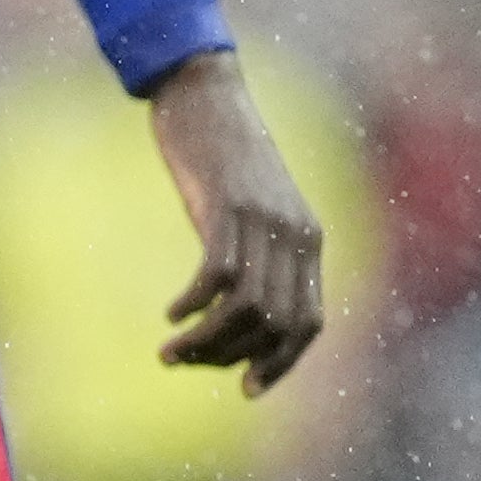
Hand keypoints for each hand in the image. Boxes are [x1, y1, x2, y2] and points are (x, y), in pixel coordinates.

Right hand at [142, 50, 324, 393]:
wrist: (206, 93)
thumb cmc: (222, 153)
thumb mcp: (253, 208)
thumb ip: (258, 252)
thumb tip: (237, 315)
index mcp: (307, 238)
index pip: (309, 323)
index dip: (280, 363)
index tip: (245, 387)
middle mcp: (294, 232)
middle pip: (276, 324)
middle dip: (231, 356)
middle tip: (188, 360)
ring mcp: (264, 218)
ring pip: (247, 308)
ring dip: (206, 342)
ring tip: (171, 351)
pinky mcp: (228, 204)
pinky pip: (218, 276)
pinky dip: (193, 305)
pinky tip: (172, 312)